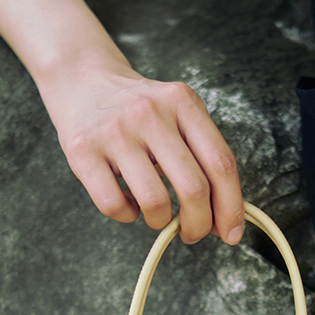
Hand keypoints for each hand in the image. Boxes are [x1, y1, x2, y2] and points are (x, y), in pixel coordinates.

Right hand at [41, 65, 243, 244]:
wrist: (82, 80)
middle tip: (193, 233)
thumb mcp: (177, 115)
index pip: (221, 164)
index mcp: (183, 103)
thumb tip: (223, 218)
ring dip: (161, 221)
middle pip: (193, 188)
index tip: (232, 233)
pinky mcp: (83, 151)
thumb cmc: (139, 112)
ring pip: (155, 202)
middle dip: (199, 224)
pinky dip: (127, 215)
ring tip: (157, 215)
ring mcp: (115, 131)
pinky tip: (128, 203)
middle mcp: (151, 113)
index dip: (231, 207)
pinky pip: (114, 205)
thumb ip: (202, 157)